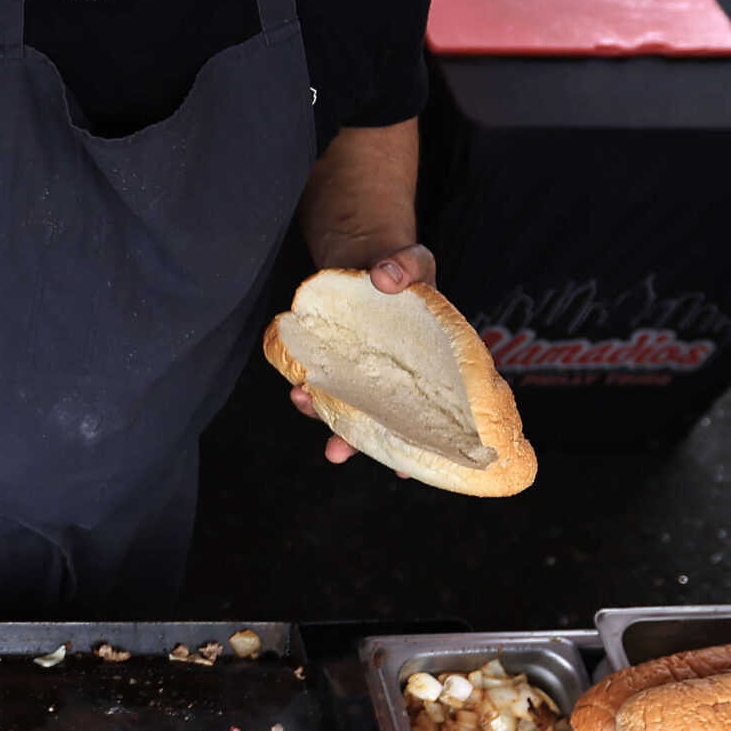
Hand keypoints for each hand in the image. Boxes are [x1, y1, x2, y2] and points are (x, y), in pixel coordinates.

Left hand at [291, 245, 435, 470]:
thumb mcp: (415, 260)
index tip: (401, 469)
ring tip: (304, 402)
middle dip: (358, 443)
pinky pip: (322, 385)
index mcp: (432, 370)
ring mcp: (364, 377)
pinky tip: (297, 387)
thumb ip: (407, 266)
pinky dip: (309, 390)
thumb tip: (386, 277)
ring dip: (324, 417)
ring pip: (347, 409)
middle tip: (337, 453)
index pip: (431, 414)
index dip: (417, 445)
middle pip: (381, 423)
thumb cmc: (403, 268)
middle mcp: (395, 383)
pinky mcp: (335, 365)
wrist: (364, 260)